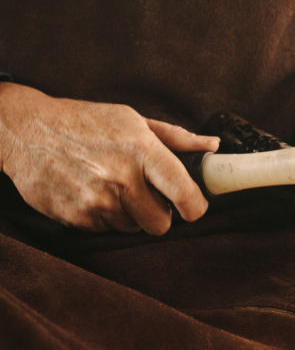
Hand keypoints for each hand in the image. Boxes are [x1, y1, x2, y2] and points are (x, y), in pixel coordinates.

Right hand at [0, 83, 219, 234]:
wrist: (28, 131)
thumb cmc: (85, 121)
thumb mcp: (132, 119)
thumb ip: (175, 137)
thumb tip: (212, 146)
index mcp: (142, 150)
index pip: (184, 193)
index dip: (196, 207)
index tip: (194, 207)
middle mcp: (122, 178)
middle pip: (161, 224)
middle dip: (158, 214)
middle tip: (145, 194)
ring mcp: (98, 201)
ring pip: (133, 229)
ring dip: (128, 214)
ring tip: (111, 187)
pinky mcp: (77, 218)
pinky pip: (106, 230)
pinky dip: (103, 217)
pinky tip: (91, 192)